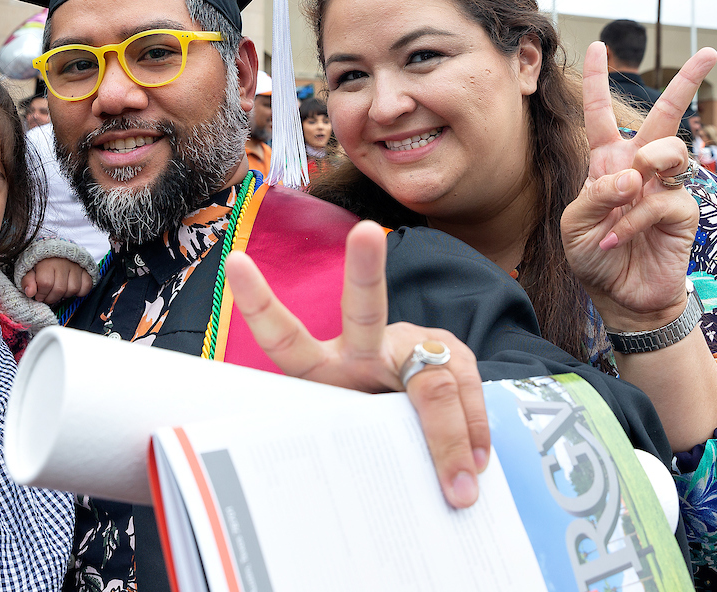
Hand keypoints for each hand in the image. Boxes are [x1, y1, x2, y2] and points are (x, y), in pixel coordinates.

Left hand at [22, 257, 92, 304]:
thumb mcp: (28, 268)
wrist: (54, 247)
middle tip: (46, 296)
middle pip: (60, 289)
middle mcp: (63, 263)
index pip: (46, 284)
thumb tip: (30, 293)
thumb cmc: (40, 261)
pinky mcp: (85, 269)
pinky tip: (70, 289)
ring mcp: (76, 266)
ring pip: (73, 289)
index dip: (40, 294)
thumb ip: (27, 280)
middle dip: (51, 298)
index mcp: (47, 262)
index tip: (38, 295)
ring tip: (57, 292)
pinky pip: (86, 286)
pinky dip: (80, 291)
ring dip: (64, 295)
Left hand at [225, 221, 488, 508]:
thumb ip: (362, 448)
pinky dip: (475, 433)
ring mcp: (412, 348)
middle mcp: (365, 347)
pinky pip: (469, 394)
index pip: (286, 337)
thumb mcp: (354, 439)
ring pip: (438, 379)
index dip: (260, 303)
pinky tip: (480, 461)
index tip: (236, 263)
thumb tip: (392, 483)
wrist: (420, 411)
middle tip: (366, 233)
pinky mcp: (452, 356)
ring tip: (461, 484)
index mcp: (324, 368)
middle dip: (365, 269)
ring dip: (452, 434)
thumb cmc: (372, 427)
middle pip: (365, 309)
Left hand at [561, 43, 715, 328]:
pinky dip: (632, 219)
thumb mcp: (573, 224)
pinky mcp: (681, 211)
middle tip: (707, 53)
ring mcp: (663, 187)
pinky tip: (616, 236)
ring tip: (629, 188)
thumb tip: (630, 176)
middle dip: (686, 82)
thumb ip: (593, 196)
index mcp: (606, 162)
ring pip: (671, 149)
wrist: (617, 295)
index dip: (598, 81)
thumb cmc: (592, 256)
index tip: (598, 46)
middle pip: (665, 116)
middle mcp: (639, 168)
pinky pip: (660, 199)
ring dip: (649, 162)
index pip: (602, 115)